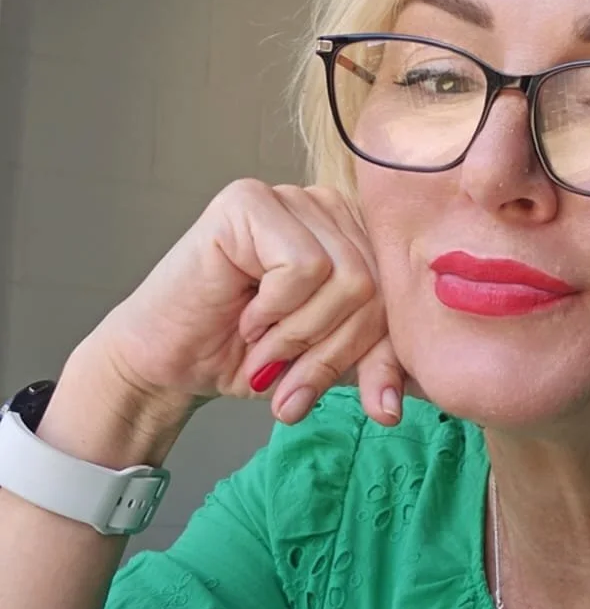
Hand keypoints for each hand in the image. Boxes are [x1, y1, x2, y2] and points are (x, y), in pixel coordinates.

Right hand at [85, 179, 407, 426]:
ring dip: (299, 333)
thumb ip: (371, 367)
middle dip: (332, 350)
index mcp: (355, 236)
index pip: (400, 293)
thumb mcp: (328, 364)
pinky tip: (246, 313)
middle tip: (288, 377)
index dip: (380, 354)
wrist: (169, 363)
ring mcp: (287, 198)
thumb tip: (392, 410)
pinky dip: (275, 308)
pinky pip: (304, 265)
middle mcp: (326, 206)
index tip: (368, 404)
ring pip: (346, 277)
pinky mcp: (248, 201)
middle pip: (375, 287)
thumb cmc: (244, 355)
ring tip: (262, 345)